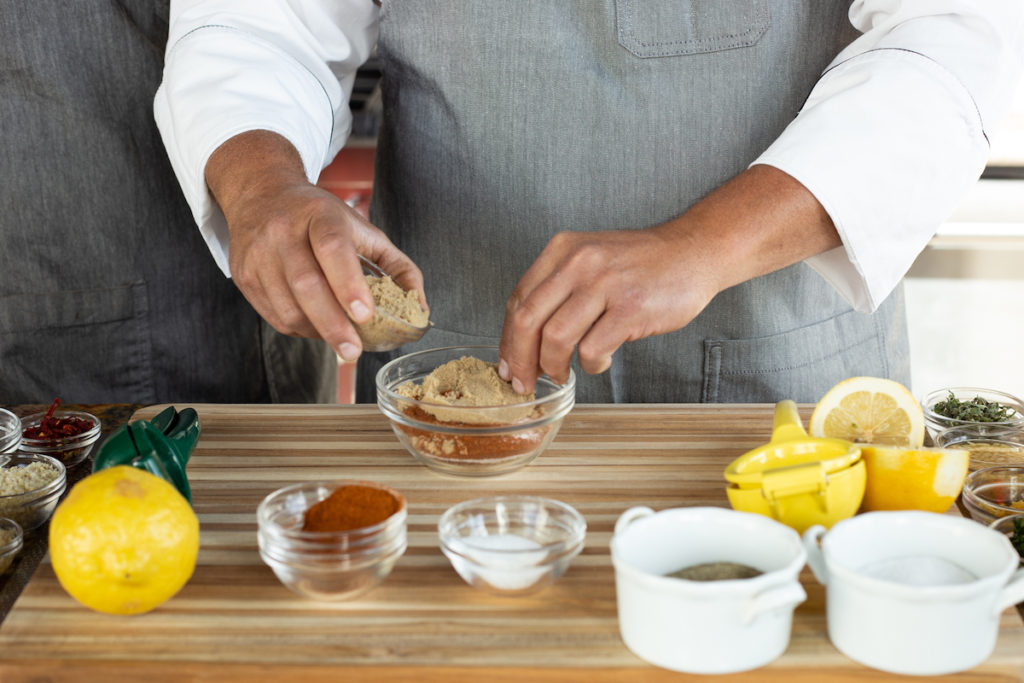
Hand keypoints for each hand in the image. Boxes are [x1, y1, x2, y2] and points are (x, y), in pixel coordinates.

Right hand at [206, 131, 423, 360]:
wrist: (261, 194)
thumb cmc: (320, 217)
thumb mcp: (362, 229)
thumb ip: (397, 266)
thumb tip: (421, 308)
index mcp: (321, 215)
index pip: (333, 248)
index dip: (348, 283)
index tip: (365, 314)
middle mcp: (284, 231)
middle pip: (306, 284)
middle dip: (333, 325)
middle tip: (354, 352)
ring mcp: (260, 254)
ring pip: (288, 306)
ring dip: (318, 331)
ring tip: (340, 340)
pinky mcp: (244, 275)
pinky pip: (274, 315)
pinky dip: (300, 328)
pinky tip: (316, 326)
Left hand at [498, 165, 841, 392]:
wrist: (693, 251)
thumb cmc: (640, 263)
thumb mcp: (589, 258)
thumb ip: (557, 288)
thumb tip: (523, 338)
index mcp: (562, 250)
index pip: (518, 300)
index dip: (508, 339)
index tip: (509, 364)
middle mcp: (578, 262)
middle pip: (527, 320)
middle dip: (519, 360)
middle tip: (524, 381)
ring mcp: (605, 285)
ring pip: (555, 338)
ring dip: (552, 366)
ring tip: (562, 373)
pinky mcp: (630, 308)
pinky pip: (592, 349)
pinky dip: (591, 365)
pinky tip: (600, 361)